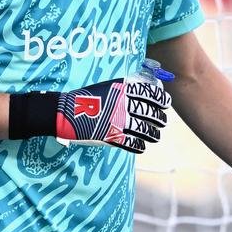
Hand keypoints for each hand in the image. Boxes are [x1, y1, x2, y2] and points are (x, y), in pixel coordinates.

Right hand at [55, 73, 170, 152]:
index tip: (166, 102)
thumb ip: (125, 87)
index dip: (161, 98)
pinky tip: (142, 146)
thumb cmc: (86, 97)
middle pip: (149, 112)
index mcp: (122, 90)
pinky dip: (139, 146)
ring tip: (156, 135)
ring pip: (144, 129)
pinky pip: (131, 143)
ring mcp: (117, 121)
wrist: (65, 111)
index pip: (149, 93)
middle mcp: (122, 105)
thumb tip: (143, 87)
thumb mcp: (107, 86)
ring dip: (153, 134)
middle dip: (159, 118)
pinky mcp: (111, 137)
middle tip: (163, 120)